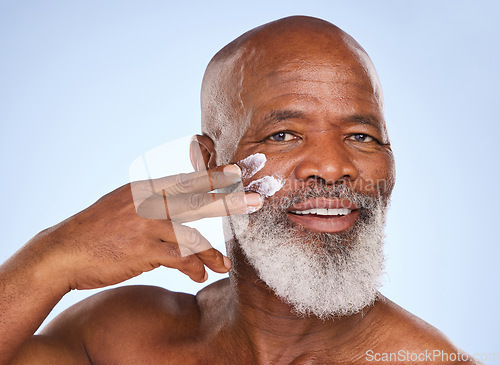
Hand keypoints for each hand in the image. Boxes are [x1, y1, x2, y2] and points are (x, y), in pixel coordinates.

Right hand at [33, 164, 261, 289]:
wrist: (63, 250)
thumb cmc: (97, 228)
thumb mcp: (124, 202)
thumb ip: (153, 199)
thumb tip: (180, 200)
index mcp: (147, 187)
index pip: (189, 178)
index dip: (218, 174)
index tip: (242, 169)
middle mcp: (149, 201)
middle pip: (197, 197)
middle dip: (230, 198)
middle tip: (257, 199)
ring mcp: (145, 224)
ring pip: (191, 232)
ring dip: (212, 251)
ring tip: (225, 264)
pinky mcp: (142, 249)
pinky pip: (177, 258)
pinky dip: (192, 267)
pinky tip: (200, 275)